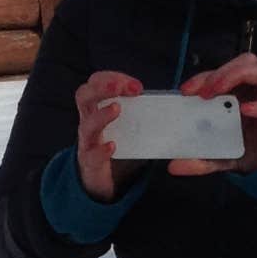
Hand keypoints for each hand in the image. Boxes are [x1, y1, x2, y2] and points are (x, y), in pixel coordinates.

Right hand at [73, 68, 143, 198]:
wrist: (102, 179)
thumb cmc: (116, 144)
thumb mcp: (127, 123)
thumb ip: (141, 110)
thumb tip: (173, 100)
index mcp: (96, 107)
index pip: (97, 82)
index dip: (112, 78)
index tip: (137, 86)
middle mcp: (88, 121)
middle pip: (83, 96)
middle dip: (101, 87)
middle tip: (120, 87)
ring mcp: (87, 142)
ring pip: (87, 125)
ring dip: (101, 115)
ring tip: (116, 108)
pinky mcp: (90, 163)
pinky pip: (92, 155)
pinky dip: (101, 150)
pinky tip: (113, 146)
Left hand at [175, 52, 256, 176]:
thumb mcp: (223, 155)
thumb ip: (202, 159)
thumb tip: (174, 166)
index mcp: (245, 92)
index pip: (224, 72)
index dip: (205, 76)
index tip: (185, 91)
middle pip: (246, 62)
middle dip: (221, 72)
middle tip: (203, 91)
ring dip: (239, 76)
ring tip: (218, 91)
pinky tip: (245, 110)